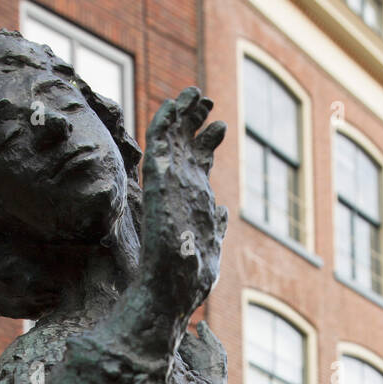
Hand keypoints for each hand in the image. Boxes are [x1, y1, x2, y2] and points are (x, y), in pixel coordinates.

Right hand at [140, 87, 227, 333]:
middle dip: (197, 121)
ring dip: (184, 113)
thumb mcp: (211, 247)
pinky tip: (174, 103)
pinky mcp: (158, 182)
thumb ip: (215, 225)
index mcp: (193, 202)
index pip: (198, 165)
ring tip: (196, 93)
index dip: (208, 143)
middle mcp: (181, 189)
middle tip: (207, 101)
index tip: (220, 125)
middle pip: (187, 145)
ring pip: (175, 137)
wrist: (172, 291)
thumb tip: (224, 211)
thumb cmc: (189, 279)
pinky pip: (160, 143)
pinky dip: (166, 121)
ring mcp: (169, 184)